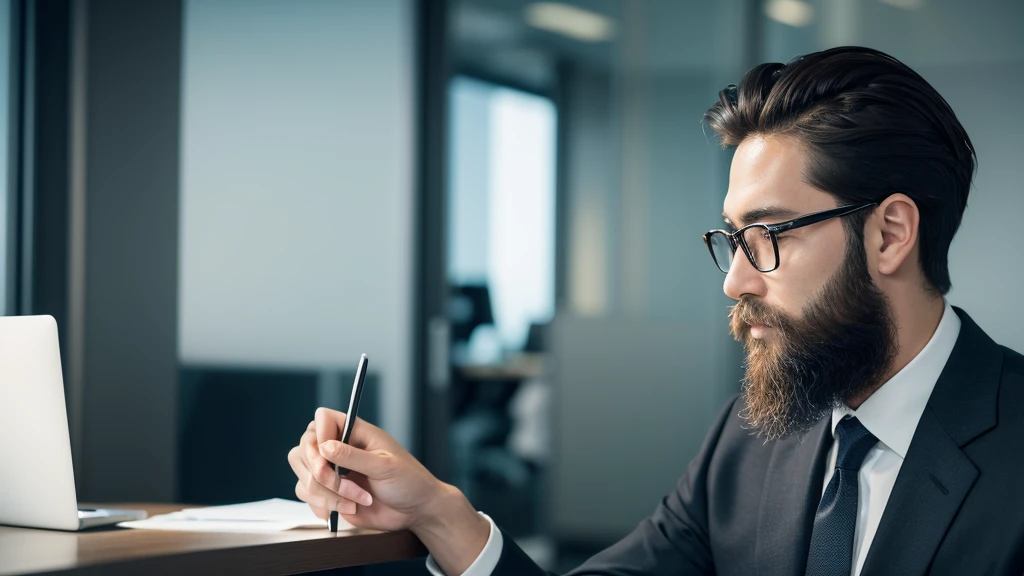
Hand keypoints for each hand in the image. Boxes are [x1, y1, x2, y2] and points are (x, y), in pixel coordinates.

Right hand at [288, 408, 439, 530]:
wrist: (414, 511)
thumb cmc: (409, 481)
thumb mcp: (385, 466)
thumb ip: (354, 456)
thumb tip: (325, 446)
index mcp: (355, 432)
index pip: (323, 418)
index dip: (319, 434)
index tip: (326, 454)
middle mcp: (340, 448)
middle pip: (305, 447)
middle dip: (319, 472)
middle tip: (340, 484)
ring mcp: (332, 470)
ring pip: (304, 474)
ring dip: (325, 493)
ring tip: (355, 501)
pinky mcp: (329, 492)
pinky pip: (307, 494)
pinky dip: (322, 505)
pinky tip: (345, 509)